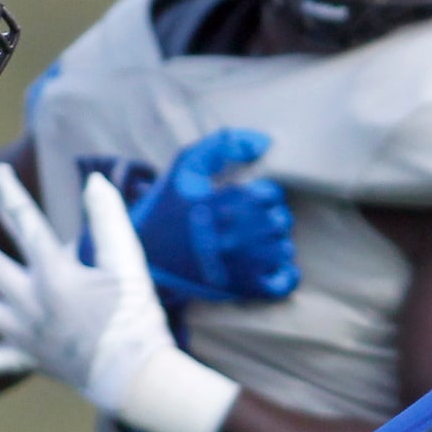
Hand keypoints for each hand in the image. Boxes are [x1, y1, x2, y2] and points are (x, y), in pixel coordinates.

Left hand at [0, 165, 173, 412]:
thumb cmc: (135, 317)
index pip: (26, 224)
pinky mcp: (23, 358)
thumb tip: (95, 180)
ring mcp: (22, 332)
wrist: (136, 378)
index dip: (7, 195)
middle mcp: (31, 301)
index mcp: (56, 274)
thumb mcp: (127, 263)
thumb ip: (108, 220)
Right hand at [133, 129, 298, 303]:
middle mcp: (239, 234)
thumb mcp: (187, 164)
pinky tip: (273, 265)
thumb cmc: (169, 205)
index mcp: (229, 203)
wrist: (146, 252)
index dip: (262, 195)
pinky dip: (285, 273)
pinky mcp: (243, 288)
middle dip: (267, 218)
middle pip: (281, 221)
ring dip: (273, 244)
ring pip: (284, 249)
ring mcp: (243, 264)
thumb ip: (223, 145)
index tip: (246, 201)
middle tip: (247, 222)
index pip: (272, 195)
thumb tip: (264, 142)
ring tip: (252, 243)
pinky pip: (284, 282)